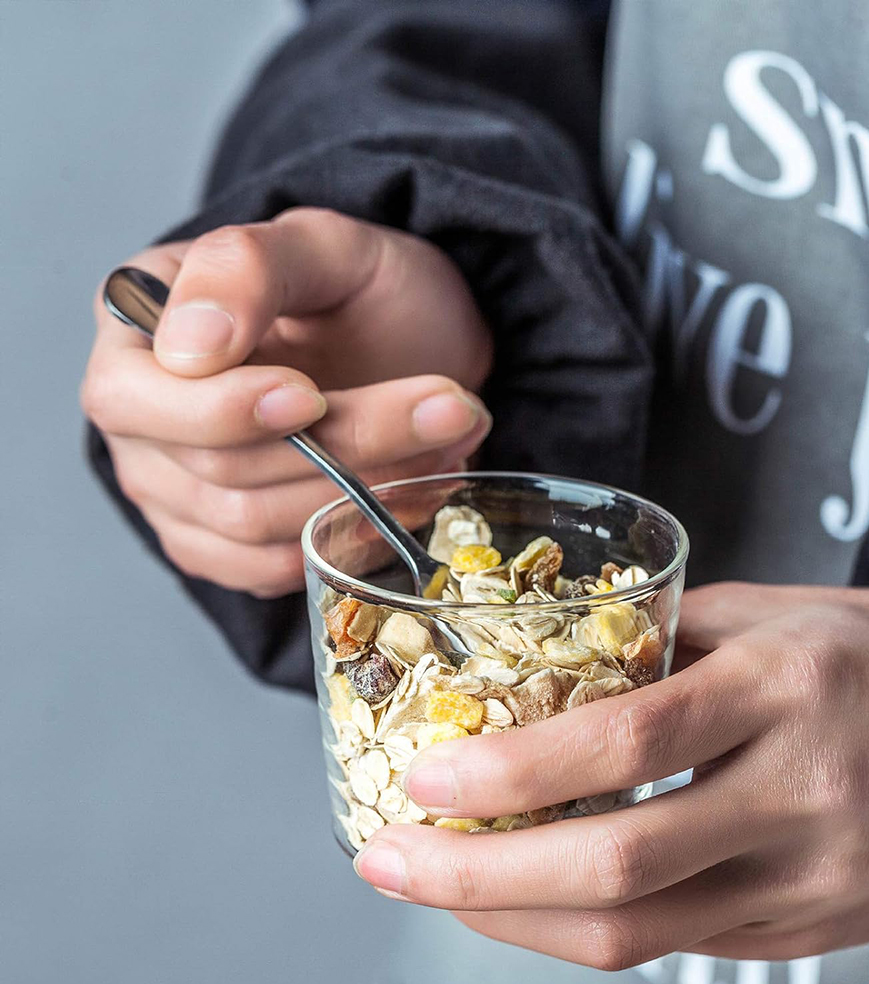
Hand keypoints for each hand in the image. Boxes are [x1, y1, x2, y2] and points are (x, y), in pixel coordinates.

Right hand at [81, 208, 492, 596]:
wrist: (414, 347)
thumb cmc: (364, 290)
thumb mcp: (325, 247)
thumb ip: (247, 269)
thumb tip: (186, 347)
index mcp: (135, 331)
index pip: (136, 400)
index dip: (223, 411)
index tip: (311, 397)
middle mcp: (142, 421)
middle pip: (217, 470)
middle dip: (342, 447)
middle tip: (448, 410)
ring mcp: (176, 491)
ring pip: (255, 525)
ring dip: (364, 490)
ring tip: (449, 439)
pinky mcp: (224, 545)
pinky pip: (272, 568)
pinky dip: (351, 535)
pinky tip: (411, 489)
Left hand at [354, 584, 868, 969]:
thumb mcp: (771, 614)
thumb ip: (660, 640)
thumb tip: (546, 667)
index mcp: (782, 691)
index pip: (630, 743)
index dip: (515, 769)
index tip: (427, 777)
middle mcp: (796, 797)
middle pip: (617, 866)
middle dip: (480, 875)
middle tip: (390, 858)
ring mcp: (803, 882)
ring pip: (634, 932)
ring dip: (510, 919)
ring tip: (430, 885)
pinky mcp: (800, 932)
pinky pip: (667, 945)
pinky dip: (577, 928)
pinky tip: (519, 900)